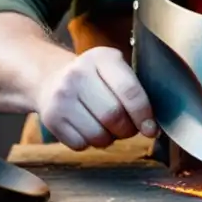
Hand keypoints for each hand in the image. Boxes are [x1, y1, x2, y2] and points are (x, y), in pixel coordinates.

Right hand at [34, 46, 157, 150]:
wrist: (50, 78)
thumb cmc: (94, 78)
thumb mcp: (114, 69)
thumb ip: (134, 90)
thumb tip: (151, 126)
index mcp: (102, 57)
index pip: (129, 90)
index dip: (143, 113)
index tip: (151, 129)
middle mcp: (78, 74)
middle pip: (113, 115)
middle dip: (127, 129)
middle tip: (128, 128)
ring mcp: (61, 96)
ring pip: (97, 135)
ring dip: (109, 139)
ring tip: (108, 128)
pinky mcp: (50, 118)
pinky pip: (80, 144)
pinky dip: (90, 143)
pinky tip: (88, 128)